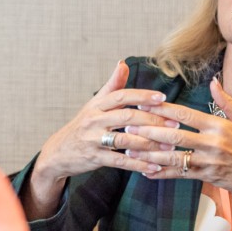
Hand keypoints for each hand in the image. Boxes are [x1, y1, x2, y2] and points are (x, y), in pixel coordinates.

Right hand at [25, 61, 175, 217]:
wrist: (57, 153)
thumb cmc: (82, 125)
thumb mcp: (94, 104)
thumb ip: (112, 86)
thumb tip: (123, 63)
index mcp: (97, 105)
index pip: (122, 96)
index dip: (142, 96)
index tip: (162, 98)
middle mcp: (94, 120)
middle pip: (127, 118)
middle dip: (153, 121)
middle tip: (174, 124)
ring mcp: (93, 140)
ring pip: (125, 141)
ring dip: (149, 144)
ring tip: (169, 147)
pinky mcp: (94, 158)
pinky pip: (120, 162)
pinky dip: (138, 165)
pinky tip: (155, 167)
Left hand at [122, 77, 231, 214]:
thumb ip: (226, 101)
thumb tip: (213, 81)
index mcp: (219, 126)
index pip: (186, 115)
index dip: (163, 109)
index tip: (145, 103)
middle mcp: (212, 143)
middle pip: (174, 136)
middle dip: (149, 130)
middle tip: (129, 125)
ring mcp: (209, 162)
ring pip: (173, 157)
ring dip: (150, 153)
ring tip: (130, 148)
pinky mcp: (207, 177)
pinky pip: (180, 174)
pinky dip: (162, 173)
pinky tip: (146, 170)